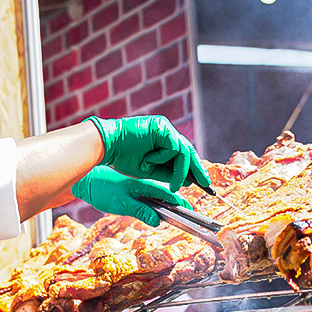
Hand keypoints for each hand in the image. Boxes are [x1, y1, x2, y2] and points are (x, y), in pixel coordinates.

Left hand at [71, 166, 191, 226]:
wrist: (89, 182)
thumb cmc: (103, 191)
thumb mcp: (121, 204)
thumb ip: (140, 211)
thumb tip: (158, 220)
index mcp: (144, 186)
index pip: (167, 195)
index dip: (180, 203)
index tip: (190, 210)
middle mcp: (145, 186)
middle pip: (167, 196)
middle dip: (180, 204)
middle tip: (192, 214)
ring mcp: (140, 189)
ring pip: (161, 198)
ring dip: (171, 205)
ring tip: (182, 215)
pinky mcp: (136, 193)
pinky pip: (152, 199)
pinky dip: (160, 205)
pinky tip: (162, 212)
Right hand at [86, 115, 213, 192]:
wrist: (106, 146)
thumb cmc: (122, 158)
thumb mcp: (149, 171)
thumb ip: (166, 173)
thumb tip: (186, 180)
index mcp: (162, 142)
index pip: (184, 155)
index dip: (194, 169)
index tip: (203, 183)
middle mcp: (165, 133)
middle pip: (188, 150)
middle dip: (197, 169)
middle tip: (205, 185)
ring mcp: (164, 128)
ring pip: (183, 150)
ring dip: (180, 170)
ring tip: (174, 185)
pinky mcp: (161, 126)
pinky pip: (172, 146)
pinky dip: (163, 157)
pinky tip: (150, 162)